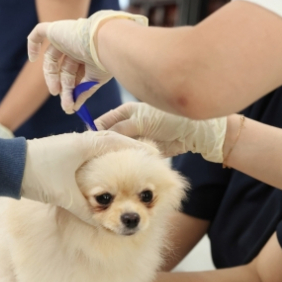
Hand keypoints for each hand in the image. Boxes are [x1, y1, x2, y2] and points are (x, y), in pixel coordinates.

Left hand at [21, 131, 156, 223]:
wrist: (5, 166)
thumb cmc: (35, 175)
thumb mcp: (64, 196)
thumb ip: (87, 211)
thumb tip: (105, 226)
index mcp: (87, 144)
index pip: (122, 143)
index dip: (140, 151)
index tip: (156, 159)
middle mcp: (82, 140)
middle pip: (115, 143)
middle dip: (132, 154)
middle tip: (148, 164)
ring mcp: (73, 145)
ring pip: (103, 149)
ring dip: (117, 157)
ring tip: (131, 170)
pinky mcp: (65, 152)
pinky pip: (92, 154)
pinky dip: (103, 162)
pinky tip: (106, 175)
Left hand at [27, 10, 147, 113]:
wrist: (105, 42)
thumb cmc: (105, 60)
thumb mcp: (94, 81)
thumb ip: (82, 92)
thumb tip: (73, 108)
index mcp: (86, 54)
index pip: (74, 72)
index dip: (70, 88)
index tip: (71, 102)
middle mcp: (75, 45)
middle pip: (62, 68)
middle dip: (62, 86)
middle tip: (63, 100)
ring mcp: (65, 36)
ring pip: (52, 59)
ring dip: (52, 78)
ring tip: (56, 92)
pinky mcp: (56, 29)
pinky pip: (39, 32)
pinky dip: (33, 44)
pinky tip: (32, 58)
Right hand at [95, 102, 226, 162]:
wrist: (190, 132)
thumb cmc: (168, 119)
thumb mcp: (142, 120)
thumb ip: (122, 127)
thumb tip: (103, 135)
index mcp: (123, 113)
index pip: (102, 123)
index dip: (96, 134)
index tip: (91, 146)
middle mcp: (126, 126)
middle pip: (108, 139)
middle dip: (104, 149)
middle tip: (97, 160)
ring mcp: (134, 140)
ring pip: (117, 151)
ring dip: (115, 158)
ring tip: (108, 166)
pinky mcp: (142, 152)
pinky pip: (129, 159)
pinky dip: (126, 163)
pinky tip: (121, 169)